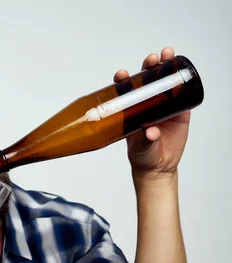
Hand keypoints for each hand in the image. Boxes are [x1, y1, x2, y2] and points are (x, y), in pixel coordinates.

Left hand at [114, 47, 190, 181]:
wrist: (159, 166)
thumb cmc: (142, 155)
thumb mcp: (139, 148)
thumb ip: (145, 140)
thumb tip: (151, 132)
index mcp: (130, 110)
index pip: (124, 91)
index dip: (123, 80)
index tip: (122, 74)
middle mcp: (145, 104)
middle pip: (145, 80)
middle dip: (148, 66)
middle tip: (151, 60)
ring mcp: (162, 106)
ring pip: (164, 82)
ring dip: (165, 66)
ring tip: (167, 55)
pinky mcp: (178, 111)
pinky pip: (181, 94)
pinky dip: (182, 81)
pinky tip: (183, 70)